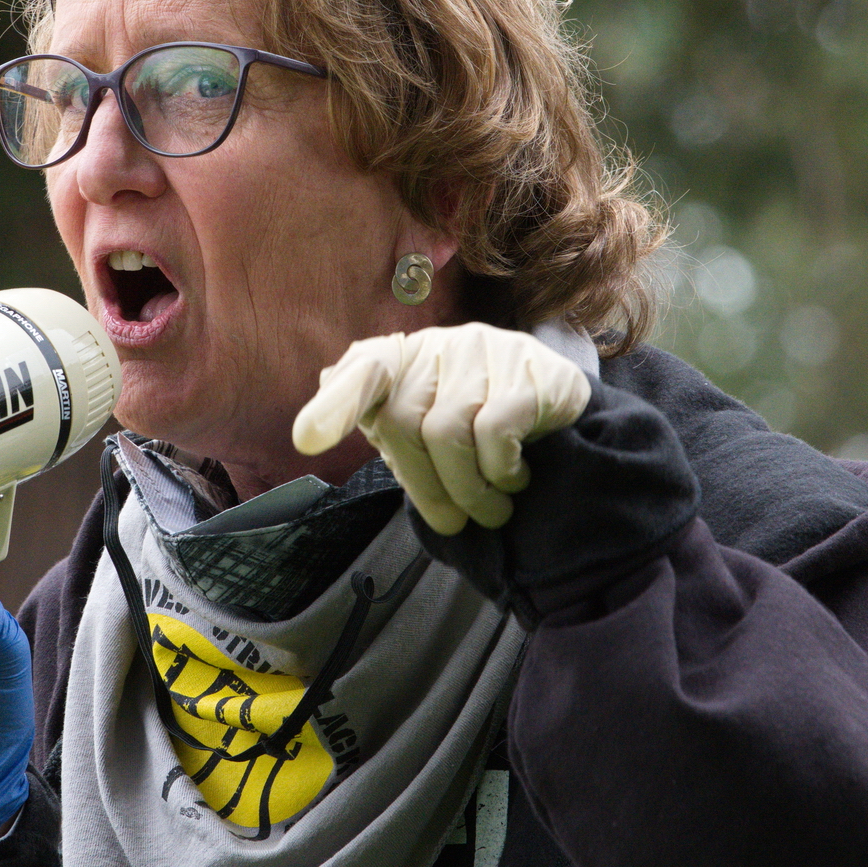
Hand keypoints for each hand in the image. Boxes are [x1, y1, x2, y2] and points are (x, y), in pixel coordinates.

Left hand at [292, 323, 591, 534]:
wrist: (561, 410)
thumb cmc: (475, 425)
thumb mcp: (420, 426)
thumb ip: (373, 423)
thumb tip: (309, 431)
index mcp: (404, 359)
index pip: (363, 369)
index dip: (335, 404)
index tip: (306, 440)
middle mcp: (441, 345)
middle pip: (404, 425)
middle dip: (425, 488)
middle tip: (452, 521)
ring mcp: (486, 350)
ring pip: (448, 433)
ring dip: (468, 490)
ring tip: (489, 510)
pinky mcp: (531, 370)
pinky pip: (495, 430)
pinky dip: (500, 471)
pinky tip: (514, 480)